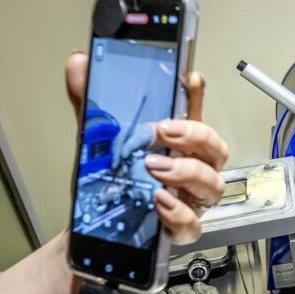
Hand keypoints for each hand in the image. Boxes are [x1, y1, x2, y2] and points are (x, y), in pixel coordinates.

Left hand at [66, 52, 229, 243]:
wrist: (92, 229)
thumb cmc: (107, 184)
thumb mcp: (97, 141)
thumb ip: (90, 103)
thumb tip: (78, 63)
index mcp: (175, 147)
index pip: (195, 115)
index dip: (198, 97)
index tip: (192, 78)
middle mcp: (190, 171)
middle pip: (216, 150)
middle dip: (196, 136)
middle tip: (165, 132)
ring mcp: (189, 201)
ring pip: (212, 184)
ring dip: (187, 172)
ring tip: (156, 168)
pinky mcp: (179, 230)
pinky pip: (192, 223)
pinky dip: (179, 212)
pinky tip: (160, 201)